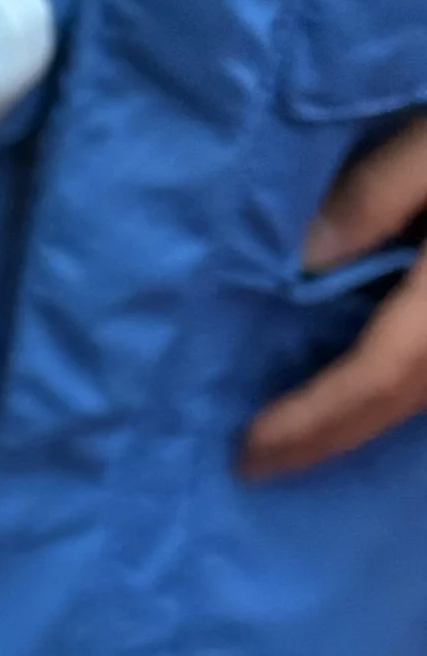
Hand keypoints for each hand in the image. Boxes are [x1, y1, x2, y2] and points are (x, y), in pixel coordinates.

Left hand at [241, 115, 426, 480]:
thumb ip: (381, 192)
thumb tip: (308, 257)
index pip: (377, 376)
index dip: (313, 421)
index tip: (248, 451)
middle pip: (401, 400)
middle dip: (329, 437)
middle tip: (261, 463)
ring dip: (367, 420)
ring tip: (305, 435)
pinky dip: (405, 388)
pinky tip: (373, 387)